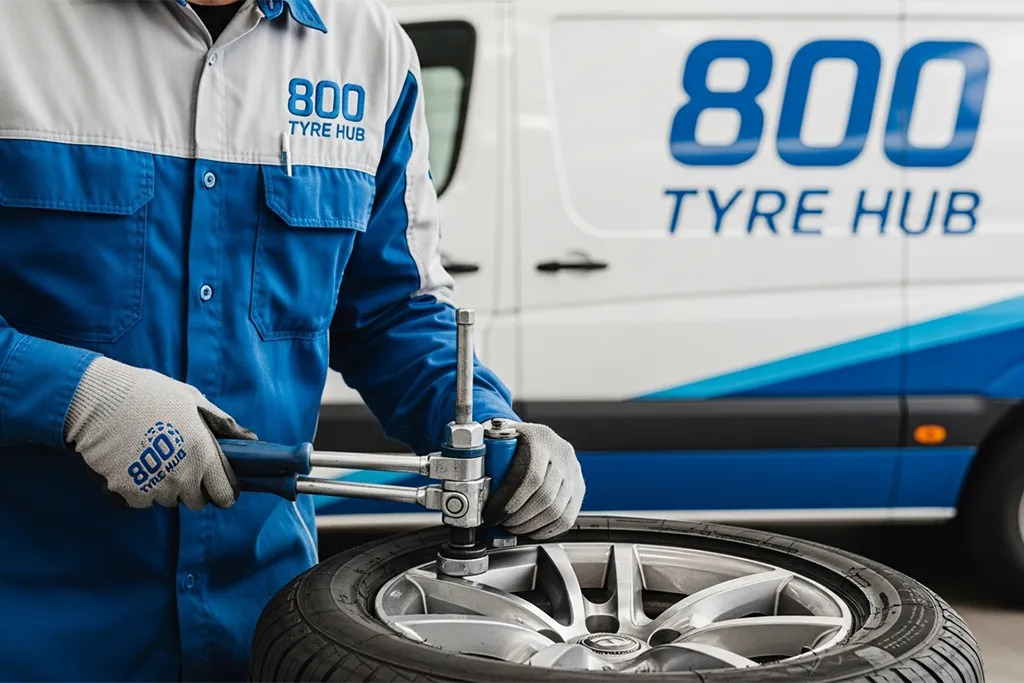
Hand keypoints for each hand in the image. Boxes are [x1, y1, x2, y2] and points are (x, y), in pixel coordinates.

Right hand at [64, 357, 256, 509]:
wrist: (100, 400)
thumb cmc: (150, 394)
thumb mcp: (193, 400)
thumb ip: (223, 423)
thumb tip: (251, 438)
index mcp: (203, 453)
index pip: (224, 494)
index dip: (224, 492)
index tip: (219, 487)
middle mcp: (182, 475)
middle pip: (196, 501)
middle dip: (194, 488)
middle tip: (181, 465)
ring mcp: (155, 486)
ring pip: (169, 501)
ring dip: (167, 488)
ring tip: (155, 459)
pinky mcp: (128, 491)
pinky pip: (143, 501)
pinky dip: (141, 490)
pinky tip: (135, 466)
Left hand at [483, 422, 584, 539]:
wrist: (533, 436)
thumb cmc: (510, 440)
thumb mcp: (497, 438)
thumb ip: (485, 456)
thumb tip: (468, 484)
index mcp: (539, 437)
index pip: (529, 477)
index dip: (509, 502)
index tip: (493, 514)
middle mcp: (561, 452)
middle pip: (544, 497)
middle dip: (518, 518)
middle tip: (502, 524)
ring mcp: (573, 470)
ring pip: (557, 511)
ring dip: (531, 526)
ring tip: (513, 528)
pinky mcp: (579, 487)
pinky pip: (568, 517)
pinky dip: (548, 530)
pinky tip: (532, 531)